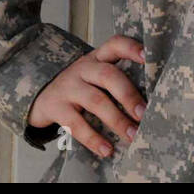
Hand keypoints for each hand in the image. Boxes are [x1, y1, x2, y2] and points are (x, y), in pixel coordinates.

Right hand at [27, 34, 146, 157]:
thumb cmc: (81, 87)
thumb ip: (118, 79)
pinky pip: (76, 124)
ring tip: (132, 136)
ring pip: (96, 101)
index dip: (131, 48)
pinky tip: (107, 149)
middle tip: (144, 113)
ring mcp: (68, 87)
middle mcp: (83, 69)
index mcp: (98, 58)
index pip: (115, 44)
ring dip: (117, 120)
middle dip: (129, 95)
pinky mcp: (56, 108)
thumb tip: (153, 100)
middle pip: (109, 75)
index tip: (147, 57)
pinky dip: (93, 138)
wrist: (40, 97)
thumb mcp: (95, 75)